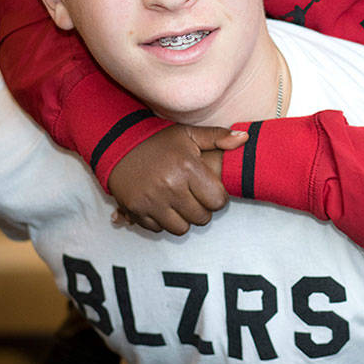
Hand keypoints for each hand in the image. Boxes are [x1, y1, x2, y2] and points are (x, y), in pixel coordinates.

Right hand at [106, 124, 245, 234]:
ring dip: (184, 219)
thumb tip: (244, 138)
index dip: (217, 198)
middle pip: (201, 217)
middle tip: (196, 198)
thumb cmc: (158, 141)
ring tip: (181, 204)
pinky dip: (163, 222)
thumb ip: (218, 137)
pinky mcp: (136, 210)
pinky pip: (158, 229)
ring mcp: (152, 201)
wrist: (119, 144)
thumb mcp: (189, 134)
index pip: (217, 201)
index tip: (210, 191)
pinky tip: (164, 206)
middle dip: (203, 210)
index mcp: (188, 168)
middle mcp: (171, 187)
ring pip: (181, 228)